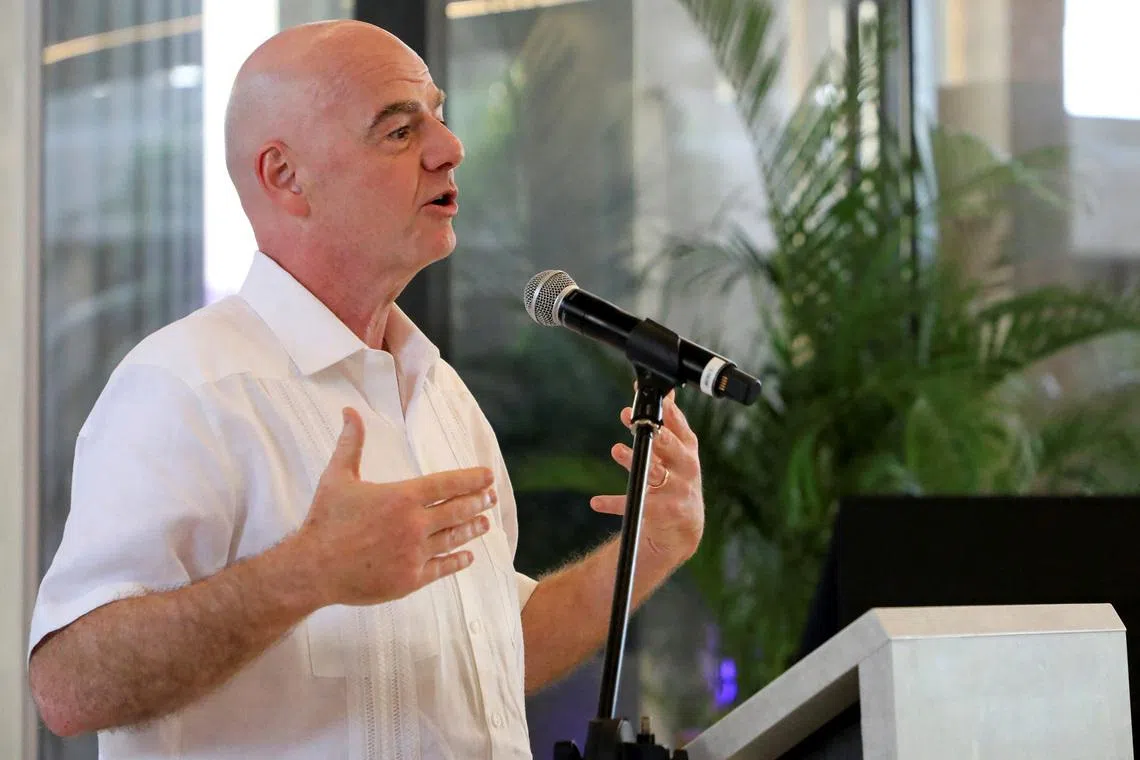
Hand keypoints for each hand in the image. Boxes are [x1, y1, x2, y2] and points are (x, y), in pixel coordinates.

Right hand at [287, 407, 495, 607]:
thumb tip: (350, 411)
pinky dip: (458, 560)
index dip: (471, 479)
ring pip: (454, 538)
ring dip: (472, 528)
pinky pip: (442, 568)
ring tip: (486, 523)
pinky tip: (468, 555)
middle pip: (457, 510)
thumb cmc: (324, 520)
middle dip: (478, 502)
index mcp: (402, 497)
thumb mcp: (337, 476)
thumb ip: (350, 443)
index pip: (447, 484)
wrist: (312, 569)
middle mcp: (415, 524)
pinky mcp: (410, 579)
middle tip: (492, 497)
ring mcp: (415, 553)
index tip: (488, 476)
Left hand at [590, 391, 703, 562]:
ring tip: (616, 449)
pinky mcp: (662, 511)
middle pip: (670, 447)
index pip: (679, 425)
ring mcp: (676, 490)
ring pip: (653, 472)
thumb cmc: (676, 480)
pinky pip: (634, 504)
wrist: (683, 527)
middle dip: (653, 433)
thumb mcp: (677, 452)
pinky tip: (596, 501)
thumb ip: (670, 425)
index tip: (645, 398)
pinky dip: (613, 502)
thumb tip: (665, 392)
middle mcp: (685, 468)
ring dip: (632, 460)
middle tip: (634, 421)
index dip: (663, 410)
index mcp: (687, 449)